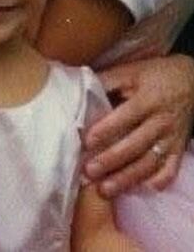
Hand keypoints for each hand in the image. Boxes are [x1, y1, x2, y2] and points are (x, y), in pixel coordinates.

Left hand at [84, 55, 193, 195]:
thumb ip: (107, 80)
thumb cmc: (155, 74)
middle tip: (89, 172)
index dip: (106, 130)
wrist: (192, 81)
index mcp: (147, 100)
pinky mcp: (179, 149)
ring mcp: (171, 139)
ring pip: (149, 163)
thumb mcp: (131, 70)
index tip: (87, 142)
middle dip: (111, 161)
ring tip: (106, 189)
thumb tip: (79, 88)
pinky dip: (158, 181)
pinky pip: (171, 170)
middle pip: (135, 145)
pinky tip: (141, 189)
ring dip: (128, 178)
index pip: (125, 117)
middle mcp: (161, 122)